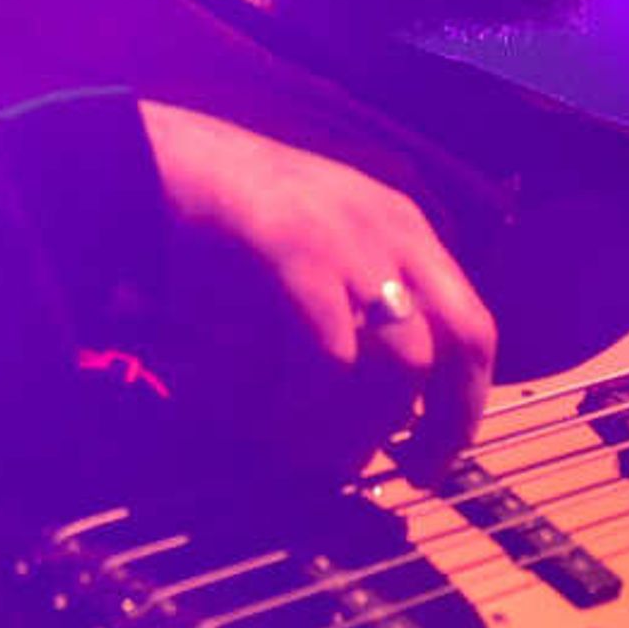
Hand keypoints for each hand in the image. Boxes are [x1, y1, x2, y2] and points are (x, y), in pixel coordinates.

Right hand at [134, 100, 495, 482]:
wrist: (155, 154)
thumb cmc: (224, 210)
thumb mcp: (314, 244)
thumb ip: (350, 303)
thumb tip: (369, 404)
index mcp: (403, 229)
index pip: (473, 327)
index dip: (465, 404)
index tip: (434, 455)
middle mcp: (392, 231)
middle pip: (462, 342)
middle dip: (446, 423)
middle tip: (409, 473)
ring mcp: (349, 239)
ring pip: (403, 362)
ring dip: (367, 426)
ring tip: (319, 459)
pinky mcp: (297, 253)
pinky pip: (332, 356)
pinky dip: (311, 405)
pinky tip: (274, 422)